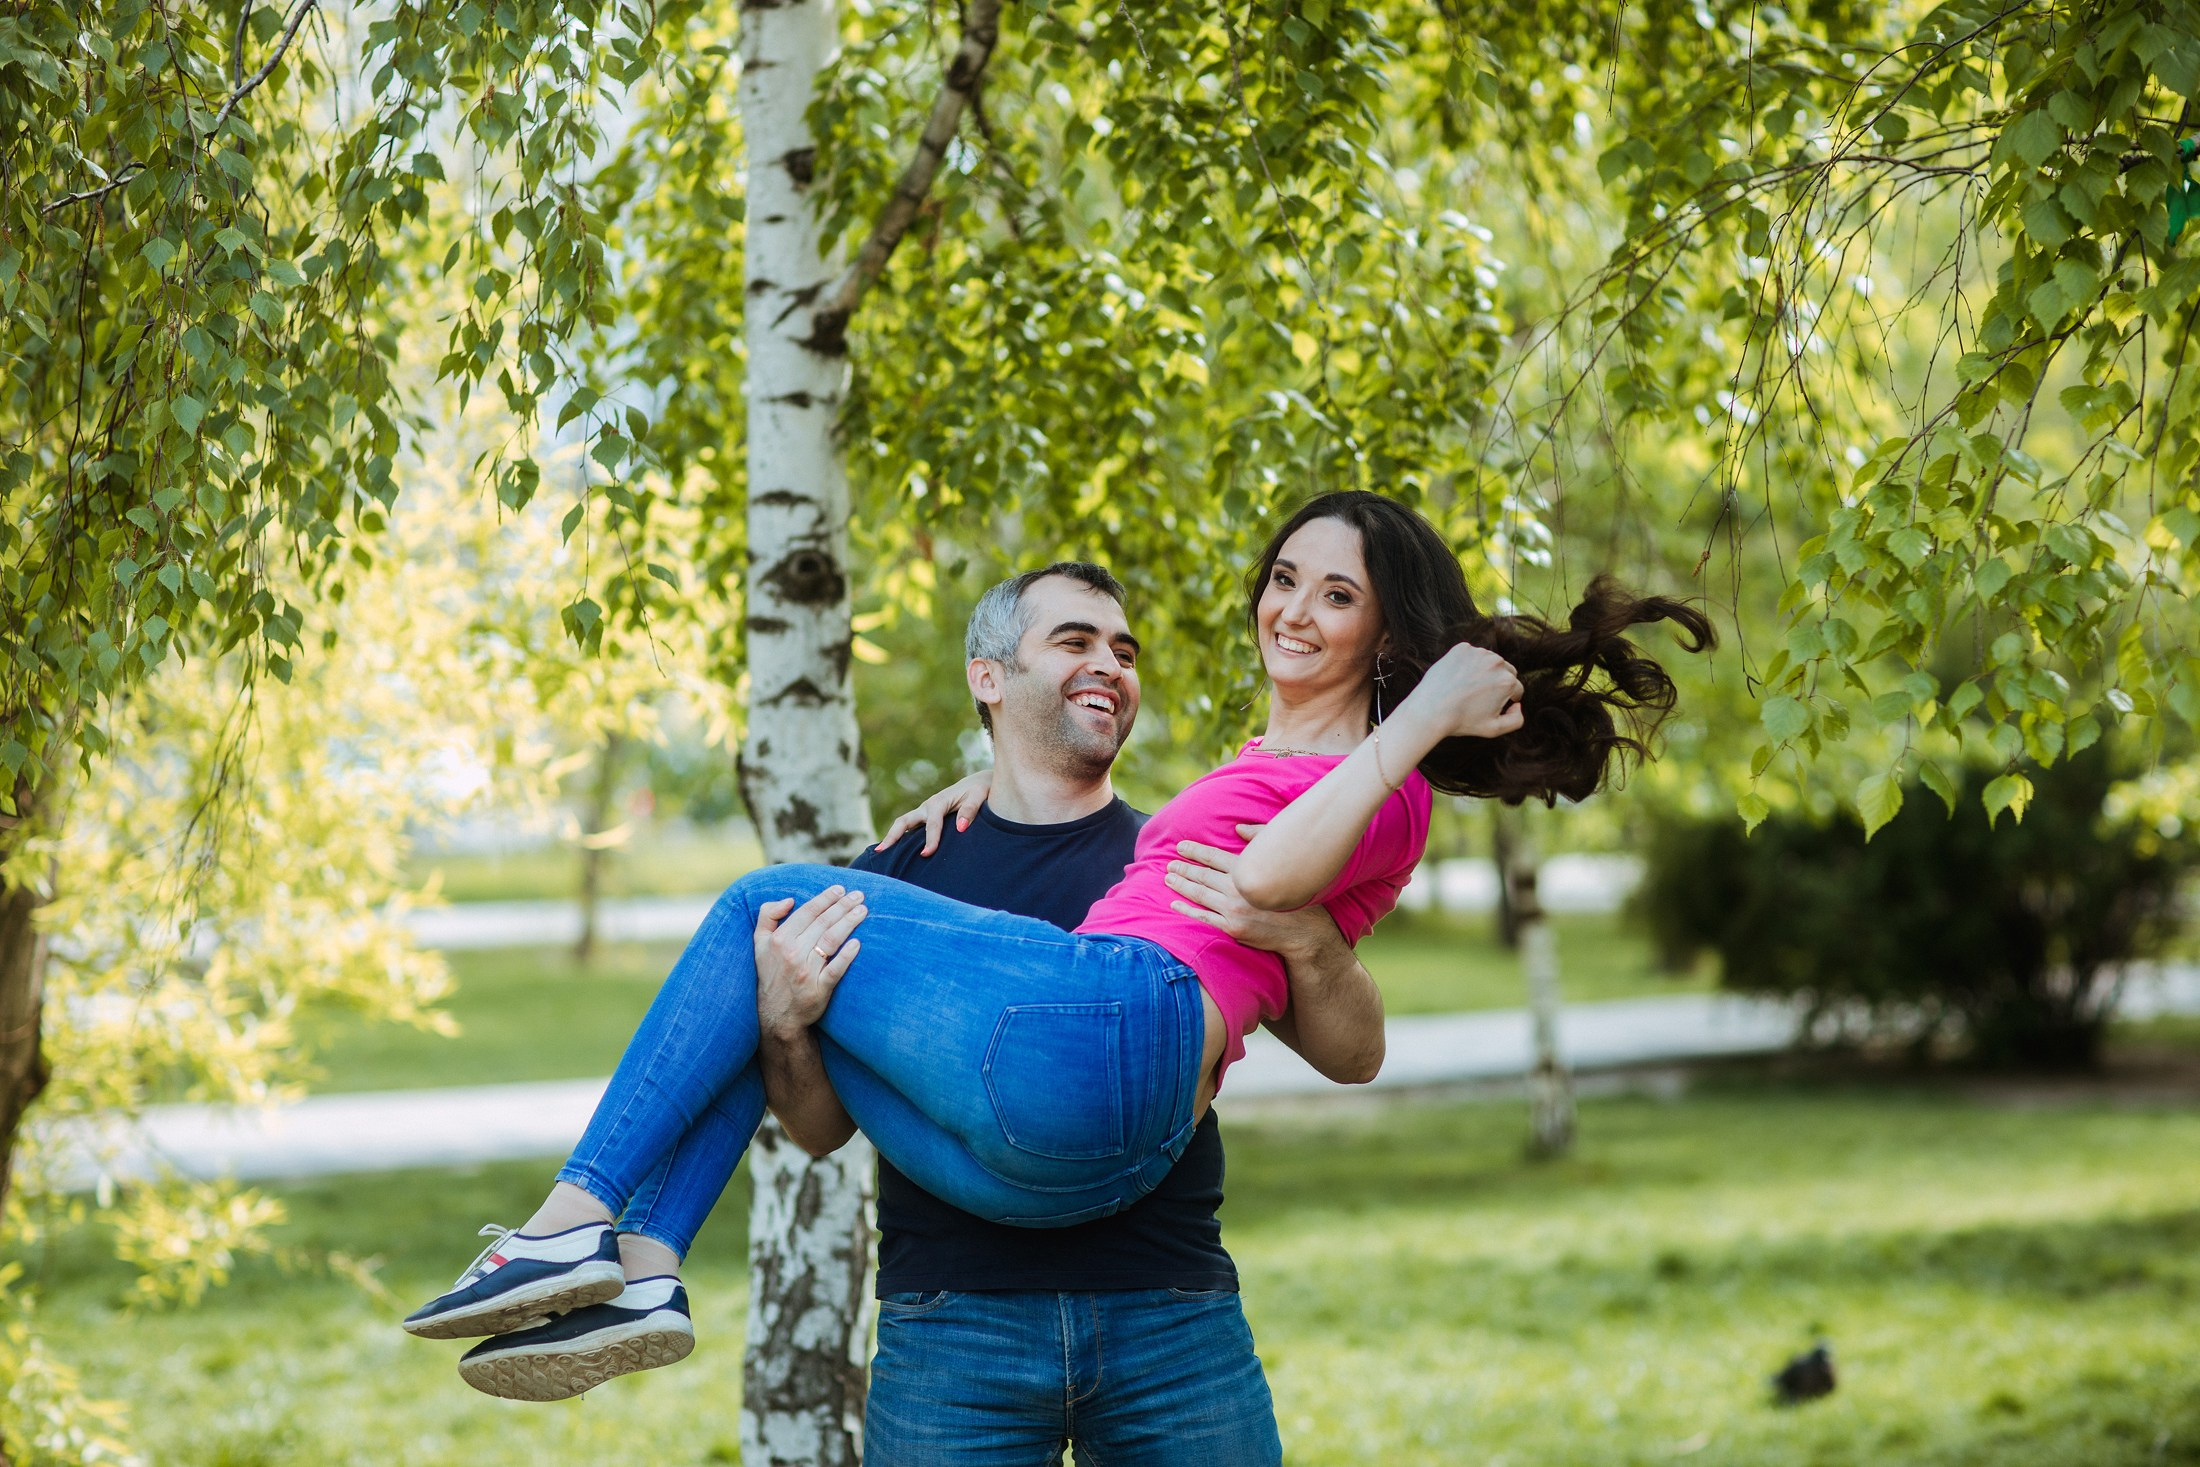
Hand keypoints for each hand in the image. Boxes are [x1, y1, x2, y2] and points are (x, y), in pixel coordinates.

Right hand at [754, 885, 866, 1038]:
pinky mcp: (819, 989)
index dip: (825, 898)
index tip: (840, 889)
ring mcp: (806, 972)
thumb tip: (789, 900)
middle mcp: (792, 953)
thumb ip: (767, 916)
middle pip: (823, 923)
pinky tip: (858, 943)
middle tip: (859, 895)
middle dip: (843, 906)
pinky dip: (847, 955)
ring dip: (849, 922)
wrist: (775, 1015)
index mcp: (779, 940)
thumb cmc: (771, 974)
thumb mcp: (759, 944)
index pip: (807, 912)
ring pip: (832, 940)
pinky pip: (836, 969)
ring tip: (863, 910)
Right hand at [874, 769, 993, 855]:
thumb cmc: (980, 790)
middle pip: (904, 821)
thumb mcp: (980, 797)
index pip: (932, 823)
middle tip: (882, 851)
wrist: (979, 782)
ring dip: (892, 837)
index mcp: (939, 802)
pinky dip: (900, 838)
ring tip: (880, 854)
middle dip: (893, 836)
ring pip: (903, 824)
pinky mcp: (926, 817)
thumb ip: (970, 810)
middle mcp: (927, 806)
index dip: (930, 839)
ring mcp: (924, 811)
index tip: (926, 854)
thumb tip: (961, 828)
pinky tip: (895, 852)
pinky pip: (910, 828)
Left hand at [1166, 824, 1341, 960]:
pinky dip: (1187, 910)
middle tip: (1169, 863)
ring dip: (1181, 885)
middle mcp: (1238, 889)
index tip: (1181, 847)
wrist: (1303, 930)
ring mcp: (1233, 910)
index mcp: (1248, 871)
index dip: (1195, 850)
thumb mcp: (1281, 860)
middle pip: (1203, 875)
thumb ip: (1259, 840)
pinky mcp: (1232, 928)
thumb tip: (1238, 828)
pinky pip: (1204, 917)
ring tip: (1168, 878)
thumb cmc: (1294, 893)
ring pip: (1200, 894)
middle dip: (1183, 868)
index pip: (1214, 857)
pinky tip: (1175, 903)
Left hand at [1407, 642, 1524, 739]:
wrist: (1430, 710)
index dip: (1506, 700)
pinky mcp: (1461, 649)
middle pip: (1507, 672)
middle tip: (1481, 696)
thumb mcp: (1494, 729)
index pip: (1516, 688)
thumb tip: (1518, 705)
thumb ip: (1516, 720)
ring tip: (1468, 688)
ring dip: (1484, 671)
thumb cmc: (1461, 721)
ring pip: (1490, 661)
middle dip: (1499, 683)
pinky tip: (1457, 678)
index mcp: (1508, 681)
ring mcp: (1478, 653)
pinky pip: (1471, 655)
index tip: (1492, 705)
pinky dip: (1467, 664)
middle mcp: (1496, 663)